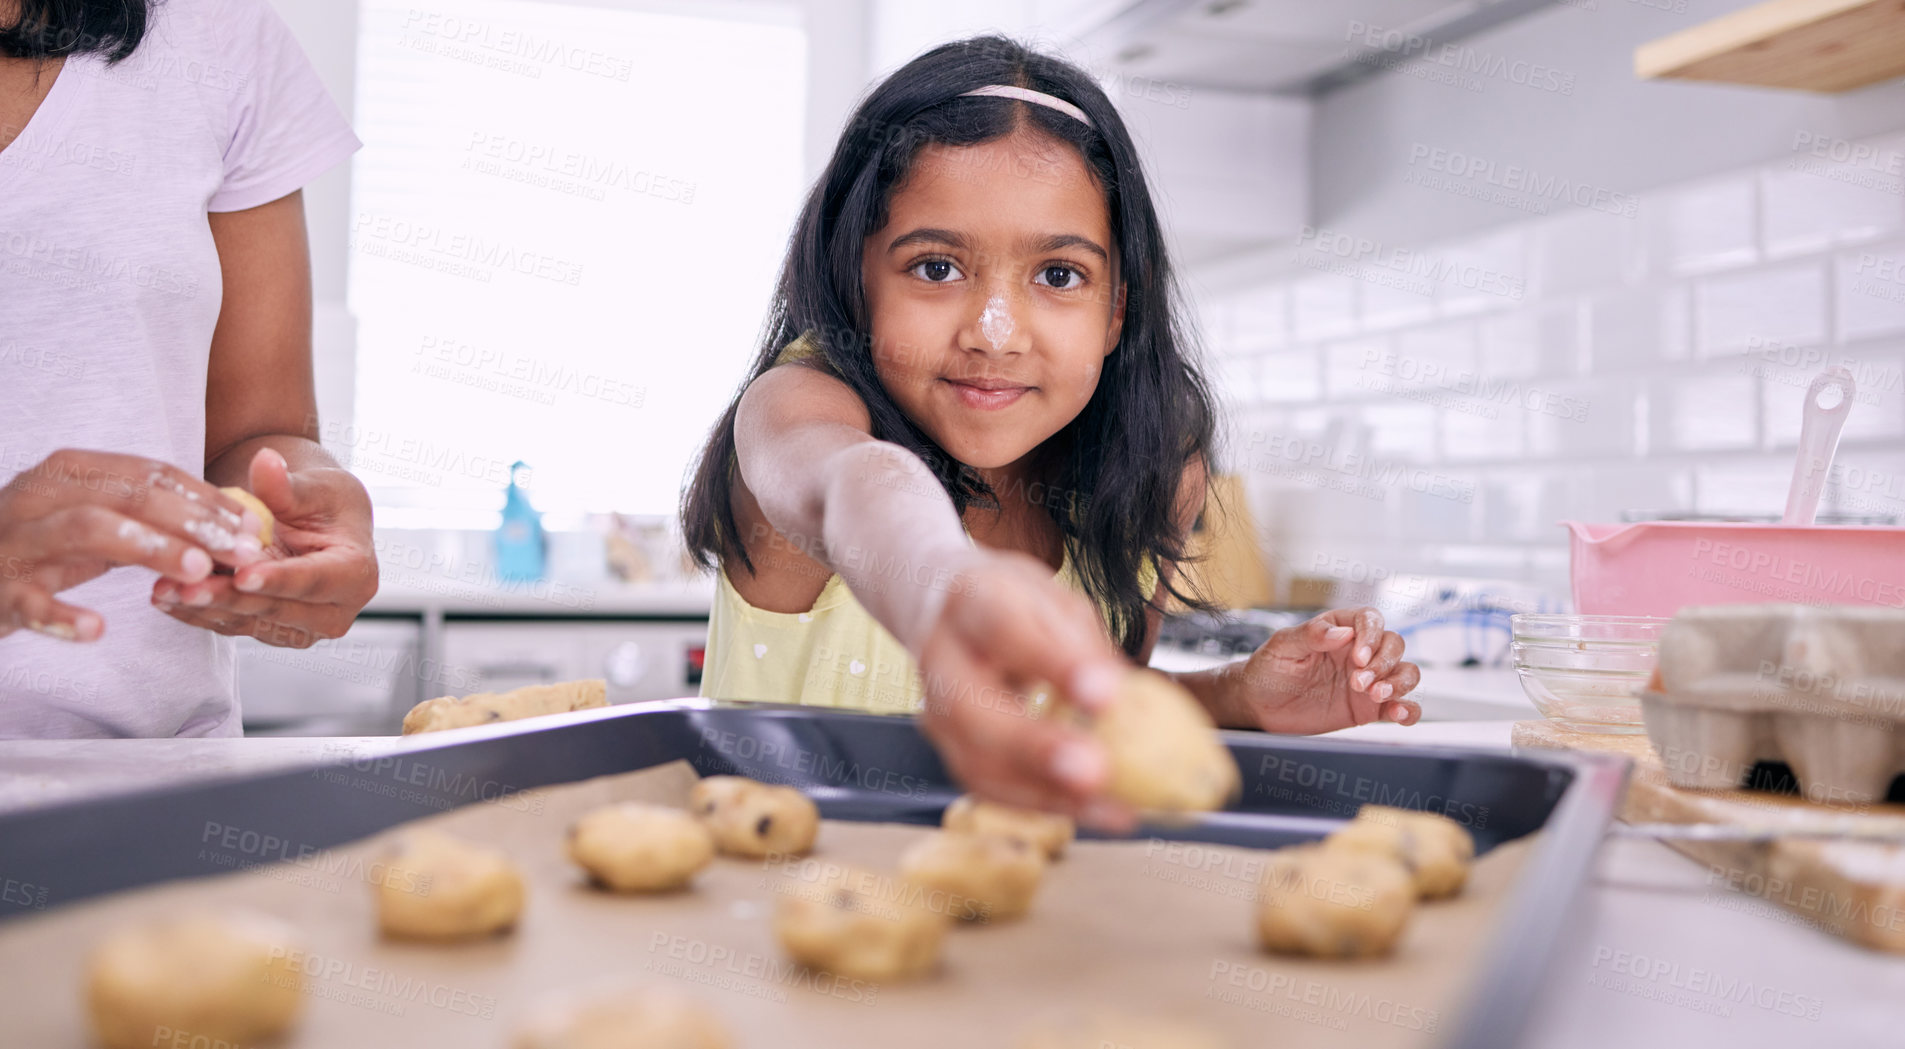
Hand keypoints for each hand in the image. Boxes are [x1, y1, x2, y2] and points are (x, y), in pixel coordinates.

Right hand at [0, 449, 264, 641]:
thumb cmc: (45, 544)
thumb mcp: (102, 520)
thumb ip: (158, 517)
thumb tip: (235, 524)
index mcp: (73, 471)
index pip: (151, 474)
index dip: (207, 499)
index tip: (254, 525)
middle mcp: (43, 494)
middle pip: (129, 496)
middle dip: (193, 522)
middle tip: (240, 551)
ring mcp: (18, 540)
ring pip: (87, 530)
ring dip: (148, 547)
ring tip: (196, 571)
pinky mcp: (0, 589)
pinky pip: (30, 601)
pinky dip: (62, 615)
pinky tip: (97, 629)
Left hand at [152, 447, 376, 647]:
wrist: (308, 518)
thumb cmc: (321, 499)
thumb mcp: (314, 485)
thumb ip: (288, 484)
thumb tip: (267, 463)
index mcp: (357, 575)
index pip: (314, 581)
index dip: (277, 579)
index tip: (242, 574)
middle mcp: (333, 611)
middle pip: (277, 609)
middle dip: (228, 598)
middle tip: (187, 586)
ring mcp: (299, 627)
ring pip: (247, 621)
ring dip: (203, 608)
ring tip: (164, 590)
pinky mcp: (267, 629)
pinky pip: (229, 623)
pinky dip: (195, 611)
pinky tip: (164, 596)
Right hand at [915, 548, 1135, 829]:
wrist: (943, 611)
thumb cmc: (1010, 606)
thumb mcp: (1054, 601)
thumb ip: (1083, 646)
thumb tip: (1125, 700)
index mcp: (971, 603)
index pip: (1005, 630)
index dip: (1054, 665)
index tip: (1105, 694)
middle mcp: (940, 659)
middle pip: (972, 710)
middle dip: (1035, 747)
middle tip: (1094, 771)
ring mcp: (936, 712)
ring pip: (977, 763)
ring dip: (1047, 793)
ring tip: (1111, 806)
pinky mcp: (950, 750)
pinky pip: (990, 787)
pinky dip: (1044, 804)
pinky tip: (1093, 809)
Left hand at [1228, 607, 1420, 733]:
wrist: (1260, 706)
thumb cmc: (1269, 669)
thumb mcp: (1282, 647)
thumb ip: (1310, 635)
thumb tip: (1343, 632)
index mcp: (1339, 630)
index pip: (1370, 619)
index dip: (1371, 635)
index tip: (1358, 657)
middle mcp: (1358, 653)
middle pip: (1394, 645)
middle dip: (1384, 662)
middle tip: (1359, 682)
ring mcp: (1367, 680)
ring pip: (1406, 672)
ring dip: (1399, 683)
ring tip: (1376, 695)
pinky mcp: (1368, 708)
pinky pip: (1402, 705)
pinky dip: (1410, 710)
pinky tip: (1400, 715)